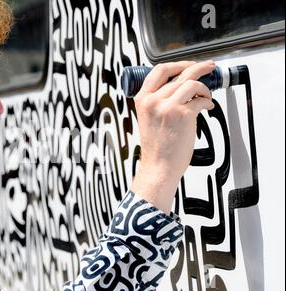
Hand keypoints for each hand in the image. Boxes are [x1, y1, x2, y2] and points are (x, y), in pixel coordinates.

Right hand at [131, 60, 215, 212]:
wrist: (159, 166)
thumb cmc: (156, 147)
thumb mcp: (148, 118)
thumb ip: (157, 101)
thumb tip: (179, 88)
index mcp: (143, 99)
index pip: (159, 71)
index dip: (178, 64)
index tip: (188, 65)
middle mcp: (153, 100)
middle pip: (178, 73)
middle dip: (198, 67)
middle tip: (208, 67)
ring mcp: (167, 106)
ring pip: (192, 83)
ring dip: (204, 88)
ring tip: (207, 95)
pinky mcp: (182, 114)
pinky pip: (201, 99)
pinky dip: (208, 101)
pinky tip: (208, 106)